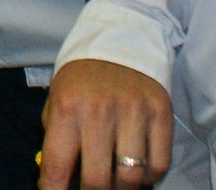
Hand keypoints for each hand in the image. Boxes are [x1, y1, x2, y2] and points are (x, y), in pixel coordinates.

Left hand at [38, 58, 172, 189]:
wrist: (119, 40)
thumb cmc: (81, 80)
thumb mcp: (56, 101)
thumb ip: (55, 141)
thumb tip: (55, 183)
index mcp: (66, 108)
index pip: (57, 166)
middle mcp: (99, 110)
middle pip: (98, 180)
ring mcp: (133, 111)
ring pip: (131, 178)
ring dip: (122, 189)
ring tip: (115, 183)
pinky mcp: (161, 112)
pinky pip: (159, 164)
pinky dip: (149, 178)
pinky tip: (138, 171)